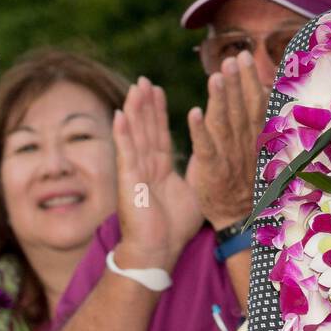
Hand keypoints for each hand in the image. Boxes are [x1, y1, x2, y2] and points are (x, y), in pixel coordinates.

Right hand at [112, 77, 203, 272]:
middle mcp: (146, 167)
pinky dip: (122, 133)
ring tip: (135, 87)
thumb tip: (209, 160)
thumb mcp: (190, 191)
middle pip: (145, 128)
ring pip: (135, 134)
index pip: (159, 134)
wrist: (158, 250)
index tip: (157, 90)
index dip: (157, 112)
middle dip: (145, 104)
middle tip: (144, 80)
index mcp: (160, 169)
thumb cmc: (174, 227)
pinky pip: (126, 152)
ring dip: (135, 110)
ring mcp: (136, 172)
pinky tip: (120, 114)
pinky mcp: (129, 180)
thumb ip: (194, 172)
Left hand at [186, 52, 267, 229]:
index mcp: (256, 137)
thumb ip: (255, 121)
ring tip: (216, 76)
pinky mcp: (211, 171)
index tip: (244, 56)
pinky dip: (199, 130)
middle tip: (234, 57)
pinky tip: (193, 113)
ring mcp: (228, 157)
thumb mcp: (256, 148)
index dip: (249, 79)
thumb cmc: (247, 180)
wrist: (239, 218)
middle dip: (237, 81)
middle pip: (242, 108)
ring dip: (221, 99)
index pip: (254, 102)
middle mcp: (245, 144)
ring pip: (225, 124)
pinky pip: (205, 148)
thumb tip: (259, 91)